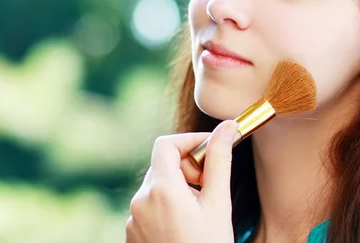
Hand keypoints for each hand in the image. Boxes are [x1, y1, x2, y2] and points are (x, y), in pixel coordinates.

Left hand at [125, 120, 238, 242]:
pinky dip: (167, 206)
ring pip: (157, 186)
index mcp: (161, 189)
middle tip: (208, 186)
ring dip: (178, 188)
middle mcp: (140, 201)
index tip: (210, 150)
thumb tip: (227, 127)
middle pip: (162, 165)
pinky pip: (149, 207)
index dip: (190, 141)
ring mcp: (133, 219)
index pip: (166, 144)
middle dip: (187, 168)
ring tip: (199, 212)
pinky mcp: (132, 233)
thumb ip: (220, 161)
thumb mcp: (218, 204)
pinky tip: (185, 226)